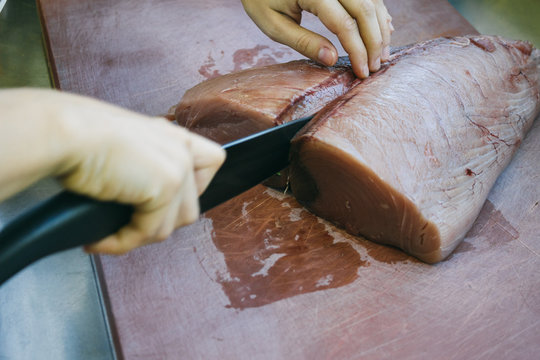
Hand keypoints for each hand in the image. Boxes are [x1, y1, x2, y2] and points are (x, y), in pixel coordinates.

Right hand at [0, 89, 224, 254]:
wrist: (63, 134)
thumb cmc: (79, 140)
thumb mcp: (127, 151)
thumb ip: (149, 168)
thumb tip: (150, 205)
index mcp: (174, 136)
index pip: (210, 165)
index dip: (191, 190)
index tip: (157, 201)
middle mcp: (181, 148)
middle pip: (188, 207)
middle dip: (155, 222)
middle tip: (124, 225)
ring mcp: (178, 167)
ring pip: (170, 225)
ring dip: (138, 235)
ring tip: (110, 232)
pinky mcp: (166, 186)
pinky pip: (150, 232)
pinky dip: (123, 242)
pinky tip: (100, 239)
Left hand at [242, 0, 392, 78]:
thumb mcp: (274, 25)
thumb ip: (303, 42)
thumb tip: (332, 59)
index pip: (344, 24)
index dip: (357, 50)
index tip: (362, 72)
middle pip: (365, 10)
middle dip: (374, 42)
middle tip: (374, 68)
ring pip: (372, 1)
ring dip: (380, 29)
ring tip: (381, 56)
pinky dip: (378, 14)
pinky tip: (382, 31)